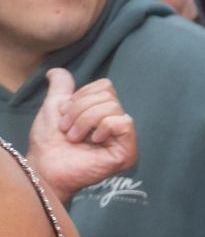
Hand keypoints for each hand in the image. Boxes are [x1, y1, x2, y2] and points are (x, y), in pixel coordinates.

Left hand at [27, 69, 137, 204]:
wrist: (45, 166)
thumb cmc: (48, 142)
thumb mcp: (54, 107)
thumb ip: (61, 88)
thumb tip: (55, 70)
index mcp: (103, 113)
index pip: (105, 87)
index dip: (82, 96)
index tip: (66, 115)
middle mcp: (116, 124)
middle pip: (108, 95)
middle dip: (80, 109)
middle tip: (67, 130)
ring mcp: (124, 139)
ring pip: (113, 107)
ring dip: (85, 121)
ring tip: (75, 138)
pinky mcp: (128, 152)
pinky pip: (123, 123)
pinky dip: (103, 127)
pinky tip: (93, 141)